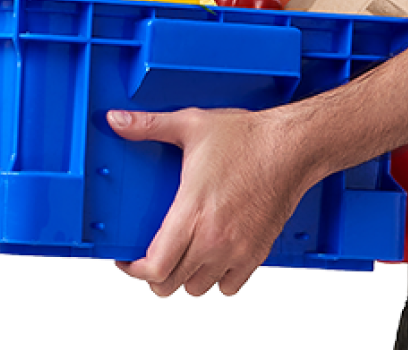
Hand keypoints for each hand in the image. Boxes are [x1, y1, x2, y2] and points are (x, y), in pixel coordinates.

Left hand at [107, 107, 313, 297]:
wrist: (292, 147)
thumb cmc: (246, 137)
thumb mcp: (192, 125)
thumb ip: (149, 125)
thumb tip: (115, 119)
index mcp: (192, 212)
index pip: (155, 267)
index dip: (135, 270)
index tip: (128, 260)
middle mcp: (213, 239)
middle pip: (171, 285)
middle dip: (156, 276)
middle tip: (154, 257)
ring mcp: (236, 250)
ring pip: (199, 288)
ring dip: (187, 277)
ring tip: (183, 256)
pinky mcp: (257, 253)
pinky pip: (230, 287)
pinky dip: (218, 279)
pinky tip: (214, 258)